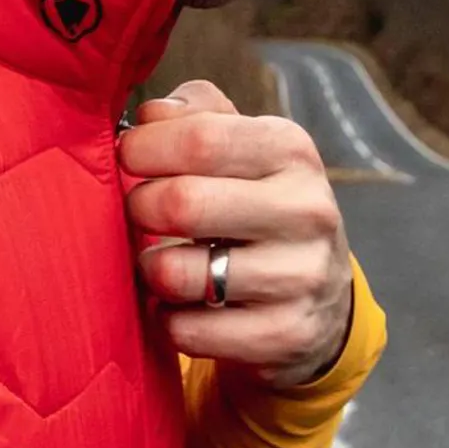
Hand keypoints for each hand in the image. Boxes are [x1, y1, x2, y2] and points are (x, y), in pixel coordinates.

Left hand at [120, 80, 353, 388]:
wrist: (319, 300)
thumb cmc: (257, 208)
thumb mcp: (243, 149)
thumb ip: (197, 116)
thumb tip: (150, 112)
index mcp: (291, 150)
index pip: (198, 138)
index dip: (142, 148)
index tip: (128, 158)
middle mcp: (306, 210)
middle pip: (182, 203)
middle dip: (138, 208)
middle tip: (138, 213)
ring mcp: (300, 277)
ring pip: (176, 273)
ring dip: (150, 269)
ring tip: (162, 263)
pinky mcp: (285, 336)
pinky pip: (185, 329)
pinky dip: (167, 320)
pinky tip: (184, 307)